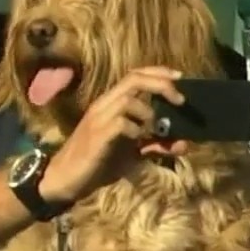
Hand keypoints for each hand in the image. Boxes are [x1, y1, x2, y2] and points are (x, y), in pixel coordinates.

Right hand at [42, 67, 186, 202]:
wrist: (65, 179)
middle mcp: (104, 105)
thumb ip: (155, 146)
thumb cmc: (98, 164)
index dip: (158, 72)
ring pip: (128, 98)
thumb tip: (184, 144)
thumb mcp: (132, 154)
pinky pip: (121, 123)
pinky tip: (138, 141)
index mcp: (111, 103)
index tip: (180, 76)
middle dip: (161, 83)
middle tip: (180, 99)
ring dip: (148, 111)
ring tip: (154, 129)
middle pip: (134, 79)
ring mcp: (99, 119)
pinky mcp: (97, 135)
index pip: (135, 75)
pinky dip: (136, 129)